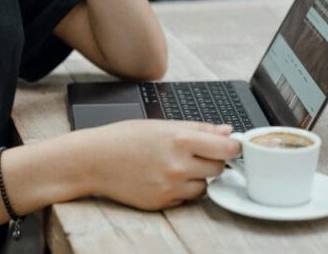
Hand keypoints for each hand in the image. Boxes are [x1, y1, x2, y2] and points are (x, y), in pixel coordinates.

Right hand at [84, 120, 240, 209]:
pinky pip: (185, 198)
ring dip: (198, 177)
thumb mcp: (162, 124)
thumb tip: (226, 131)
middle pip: (218, 168)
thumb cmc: (125, 138)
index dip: (233, 146)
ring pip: (204, 186)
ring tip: (176, 165)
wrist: (95, 160)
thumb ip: (198, 129)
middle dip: (212, 160)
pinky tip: (163, 177)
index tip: (232, 145)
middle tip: (196, 153)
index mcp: (180, 139)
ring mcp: (171, 186)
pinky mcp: (163, 202)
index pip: (226, 148)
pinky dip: (181, 189)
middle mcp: (178, 165)